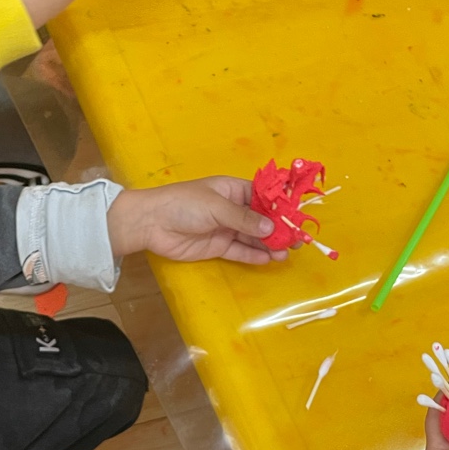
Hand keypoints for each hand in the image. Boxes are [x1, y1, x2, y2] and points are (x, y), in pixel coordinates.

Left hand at [107, 176, 284, 263]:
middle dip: (279, 229)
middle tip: (297, 240)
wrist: (151, 223)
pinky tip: (268, 259)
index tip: (297, 217)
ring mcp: (224, 229)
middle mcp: (231, 209)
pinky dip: (253, 256)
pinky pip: (239, 251)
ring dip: (269, 245)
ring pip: (252, 238)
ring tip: (286, 253)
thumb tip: (271, 228)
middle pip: (261, 220)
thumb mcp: (216, 206)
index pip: (263, 196)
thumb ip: (244, 219)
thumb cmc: (184, 204)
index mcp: (232, 190)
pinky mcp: (216, 247)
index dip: (280, 206)